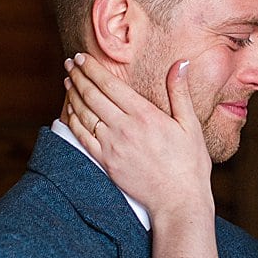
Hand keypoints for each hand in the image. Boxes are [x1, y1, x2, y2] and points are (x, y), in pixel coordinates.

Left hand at [64, 53, 211, 214]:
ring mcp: (112, 146)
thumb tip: (181, 63)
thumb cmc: (190, 164)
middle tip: (69, 64)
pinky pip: (82, 137)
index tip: (81, 57)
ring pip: (84, 113)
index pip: (110, 84)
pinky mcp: (106, 162)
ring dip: (73, 95)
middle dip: (78, 76)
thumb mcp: (190, 125)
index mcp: (144, 114)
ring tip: (68, 82)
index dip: (92, 68)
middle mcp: (124, 127)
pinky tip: (69, 111)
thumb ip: (180, 92)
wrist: (178, 201)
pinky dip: (73, 120)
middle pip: (93, 95)